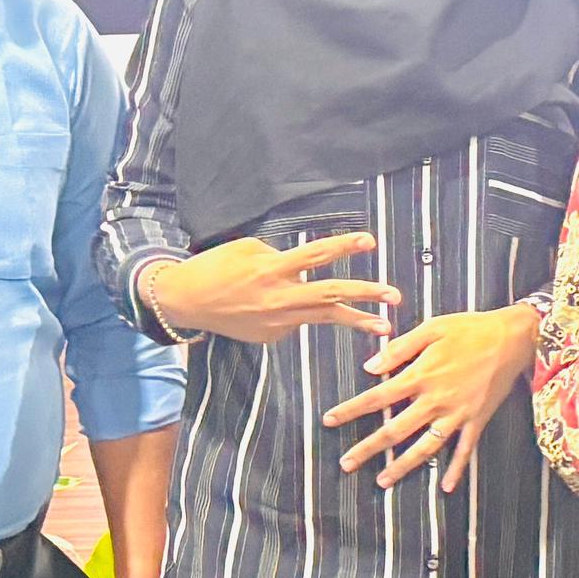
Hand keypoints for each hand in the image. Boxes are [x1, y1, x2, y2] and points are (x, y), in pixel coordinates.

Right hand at [140, 233, 401, 346]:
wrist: (184, 301)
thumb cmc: (215, 268)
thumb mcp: (246, 249)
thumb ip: (279, 256)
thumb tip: (303, 267)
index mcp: (272, 269)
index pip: (316, 254)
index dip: (344, 246)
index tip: (370, 241)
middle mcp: (279, 297)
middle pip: (331, 294)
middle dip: (365, 294)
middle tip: (394, 295)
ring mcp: (277, 321)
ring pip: (324, 318)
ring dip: (357, 321)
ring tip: (385, 326)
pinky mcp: (273, 337)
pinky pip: (295, 320)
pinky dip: (297, 312)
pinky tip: (273, 308)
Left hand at [324, 303, 542, 490]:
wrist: (515, 337)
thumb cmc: (471, 328)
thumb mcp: (432, 327)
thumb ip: (400, 348)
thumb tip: (370, 368)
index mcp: (421, 375)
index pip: (377, 398)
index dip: (351, 410)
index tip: (329, 420)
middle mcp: (436, 400)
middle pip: (395, 430)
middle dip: (368, 449)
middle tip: (346, 464)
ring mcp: (457, 414)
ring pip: (425, 447)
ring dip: (402, 466)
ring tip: (382, 481)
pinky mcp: (477, 420)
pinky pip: (465, 450)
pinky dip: (456, 470)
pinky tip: (446, 487)